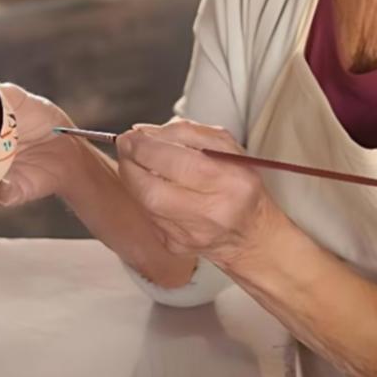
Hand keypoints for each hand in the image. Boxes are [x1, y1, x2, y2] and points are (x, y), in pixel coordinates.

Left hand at [116, 119, 277, 266]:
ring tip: (135, 160)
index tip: (132, 135)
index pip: (178, 163)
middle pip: (153, 190)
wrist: (250, 236)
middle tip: (126, 146)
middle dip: (131, 163)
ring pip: (145, 204)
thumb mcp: (228, 148)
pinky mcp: (175, 245)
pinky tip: (149, 184)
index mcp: (230, 182)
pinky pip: (148, 216)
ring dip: (133, 178)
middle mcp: (212, 212)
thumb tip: (145, 132)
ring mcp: (191, 234)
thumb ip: (188, 132)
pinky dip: (142, 196)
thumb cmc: (239, 187)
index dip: (146, 147)